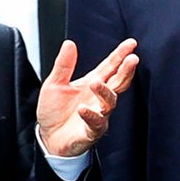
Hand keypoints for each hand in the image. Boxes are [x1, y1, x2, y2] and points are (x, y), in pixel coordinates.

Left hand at [37, 38, 137, 156]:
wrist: (47, 138)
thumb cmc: (55, 111)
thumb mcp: (55, 83)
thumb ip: (64, 64)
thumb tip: (69, 43)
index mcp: (92, 83)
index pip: (110, 66)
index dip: (121, 54)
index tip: (131, 43)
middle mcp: (98, 98)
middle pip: (118, 82)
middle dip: (126, 70)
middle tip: (132, 59)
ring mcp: (97, 114)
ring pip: (109, 102)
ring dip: (105, 92)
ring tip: (96, 84)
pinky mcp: (91, 131)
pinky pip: (95, 123)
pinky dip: (90, 115)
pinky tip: (82, 109)